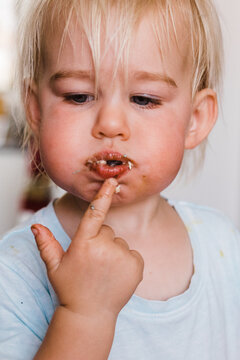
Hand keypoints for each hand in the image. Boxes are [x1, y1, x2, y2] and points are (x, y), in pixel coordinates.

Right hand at [31, 178, 143, 317]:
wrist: (91, 315)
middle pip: (106, 230)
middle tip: (93, 261)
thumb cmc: (70, 288)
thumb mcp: (54, 266)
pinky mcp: (137, 265)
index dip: (103, 195)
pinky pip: (133, 253)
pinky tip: (116, 274)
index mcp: (84, 243)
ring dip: (113, 251)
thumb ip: (46, 244)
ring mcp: (122, 256)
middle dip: (100, 240)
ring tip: (104, 271)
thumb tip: (35, 225)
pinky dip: (126, 260)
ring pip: (119, 242)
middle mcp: (105, 247)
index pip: (95, 213)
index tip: (112, 181)